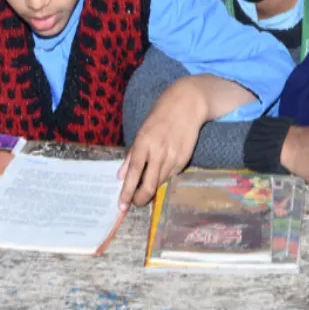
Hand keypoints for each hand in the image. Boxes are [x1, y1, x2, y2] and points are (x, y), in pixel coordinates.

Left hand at [120, 77, 213, 207]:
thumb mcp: (141, 131)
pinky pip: (172, 175)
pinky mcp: (184, 159)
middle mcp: (158, 152)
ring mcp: (173, 156)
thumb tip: (120, 175)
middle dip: (141, 198)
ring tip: (146, 189)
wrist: (188, 104)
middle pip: (149, 184)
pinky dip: (165, 177)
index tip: (122, 205)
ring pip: (161, 182)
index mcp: (143, 143)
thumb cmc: (160, 115)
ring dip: (153, 188)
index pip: (133, 173)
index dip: (127, 191)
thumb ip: (131, 155)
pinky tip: (162, 173)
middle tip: (136, 203)